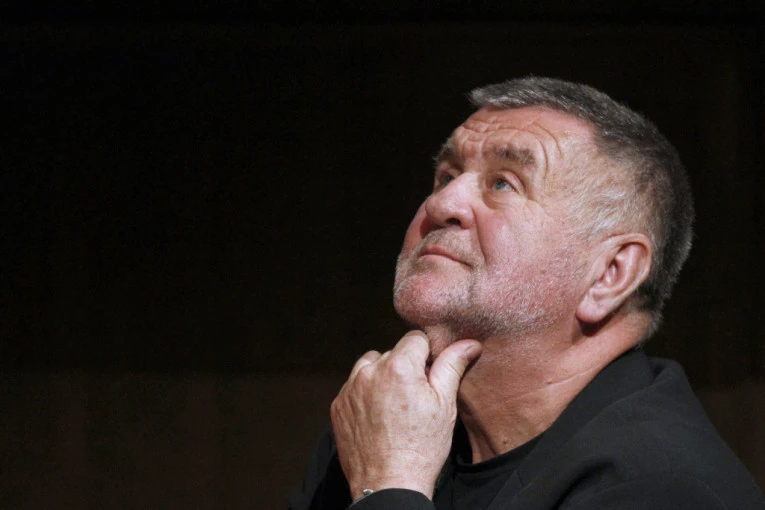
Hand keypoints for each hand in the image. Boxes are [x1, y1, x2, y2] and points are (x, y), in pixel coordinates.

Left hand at [330, 331, 481, 499]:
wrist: (388, 485)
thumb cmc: (422, 448)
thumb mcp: (445, 405)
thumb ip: (452, 366)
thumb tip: (469, 343)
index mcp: (399, 366)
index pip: (416, 339)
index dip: (427, 355)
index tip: (429, 376)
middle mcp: (370, 372)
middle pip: (393, 352)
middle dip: (404, 367)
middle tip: (414, 397)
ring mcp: (350, 388)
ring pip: (370, 365)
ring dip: (382, 376)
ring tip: (395, 405)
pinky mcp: (338, 405)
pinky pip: (354, 386)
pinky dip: (365, 394)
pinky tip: (378, 416)